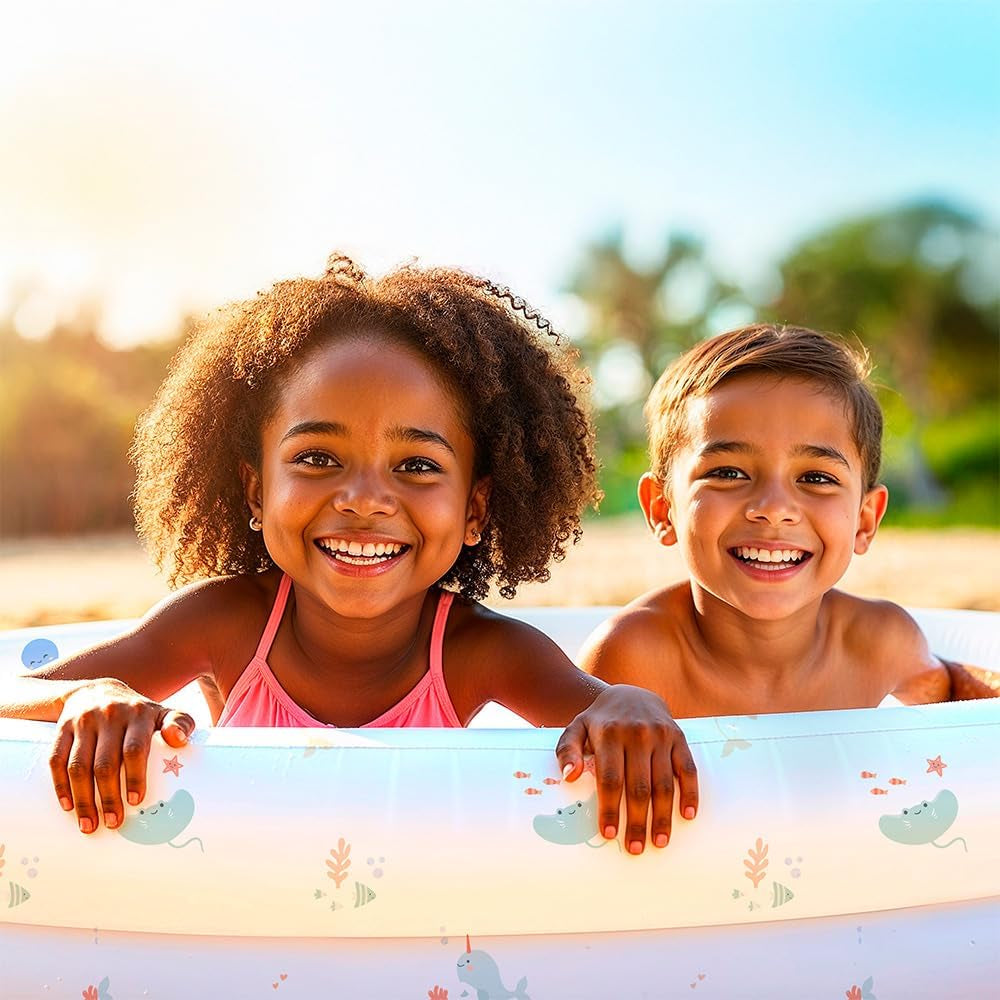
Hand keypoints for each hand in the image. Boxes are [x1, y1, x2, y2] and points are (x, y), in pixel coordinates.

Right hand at [50, 679, 194, 833]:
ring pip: (78, 766)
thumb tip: (179, 741)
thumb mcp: (162, 712)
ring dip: (83, 799)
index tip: (135, 801)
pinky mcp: (62, 728)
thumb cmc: (137, 712)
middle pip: (105, 763)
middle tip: (113, 822)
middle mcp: (110, 716)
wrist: (98, 690)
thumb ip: (180, 722)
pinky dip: (61, 786)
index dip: (134, 776)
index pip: (135, 749)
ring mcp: (84, 722)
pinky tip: (68, 806)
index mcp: (138, 714)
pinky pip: (56, 760)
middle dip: (108, 797)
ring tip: (89, 824)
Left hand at [555, 684, 697, 853]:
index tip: (609, 834)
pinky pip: (688, 769)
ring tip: (659, 841)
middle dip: (637, 821)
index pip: (610, 778)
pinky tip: (687, 815)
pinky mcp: (679, 737)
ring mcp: (660, 735)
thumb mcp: (576, 729)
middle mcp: (637, 734)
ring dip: (663, 816)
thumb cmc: (599, 721)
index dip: (610, 809)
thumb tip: (569, 777)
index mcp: (609, 734)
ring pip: (664, 783)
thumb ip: (567, 751)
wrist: (630, 694)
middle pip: (638, 786)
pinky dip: (690, 793)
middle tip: (635, 849)